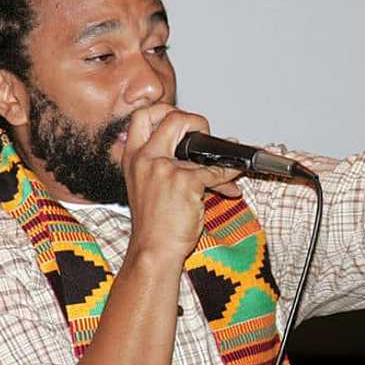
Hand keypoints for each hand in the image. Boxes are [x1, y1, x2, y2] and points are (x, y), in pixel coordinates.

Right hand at [122, 104, 241, 263]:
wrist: (153, 252)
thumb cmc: (152, 226)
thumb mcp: (146, 188)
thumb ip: (163, 166)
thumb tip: (196, 154)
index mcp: (133, 158)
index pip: (142, 117)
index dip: (164, 112)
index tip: (180, 123)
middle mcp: (145, 158)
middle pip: (170, 116)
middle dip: (193, 120)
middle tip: (203, 133)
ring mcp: (164, 169)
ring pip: (200, 147)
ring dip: (217, 158)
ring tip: (224, 168)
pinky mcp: (185, 182)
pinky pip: (215, 171)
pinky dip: (228, 177)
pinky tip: (231, 185)